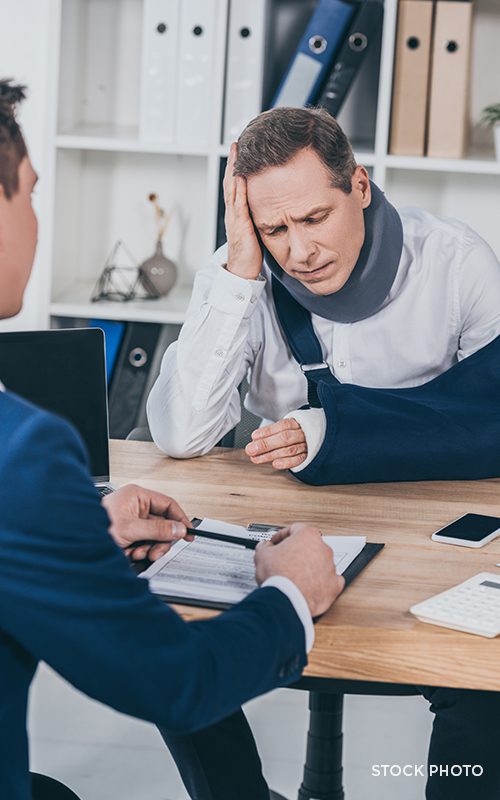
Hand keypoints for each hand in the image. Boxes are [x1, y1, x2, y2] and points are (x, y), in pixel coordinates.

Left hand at [102, 484, 191, 561]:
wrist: (74, 543)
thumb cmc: (94, 527)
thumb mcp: (130, 529)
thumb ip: (157, 530)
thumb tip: (178, 529)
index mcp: (137, 496)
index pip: (168, 505)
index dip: (180, 519)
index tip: (188, 533)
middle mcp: (136, 506)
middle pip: (162, 524)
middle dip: (160, 540)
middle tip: (155, 551)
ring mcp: (132, 520)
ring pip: (154, 536)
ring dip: (149, 547)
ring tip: (137, 552)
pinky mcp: (128, 533)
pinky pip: (144, 542)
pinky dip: (140, 550)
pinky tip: (130, 553)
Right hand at [224, 142, 262, 279]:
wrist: (242, 272)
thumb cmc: (251, 255)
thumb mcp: (258, 231)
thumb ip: (262, 218)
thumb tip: (273, 208)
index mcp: (238, 214)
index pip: (236, 186)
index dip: (238, 169)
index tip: (241, 152)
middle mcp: (233, 213)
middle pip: (231, 182)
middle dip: (233, 162)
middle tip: (236, 143)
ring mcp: (234, 218)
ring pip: (232, 188)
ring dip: (234, 169)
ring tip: (236, 151)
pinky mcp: (239, 224)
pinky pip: (238, 202)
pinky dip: (239, 187)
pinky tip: (242, 175)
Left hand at [245, 417, 306, 469]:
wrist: (308, 439)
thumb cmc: (291, 433)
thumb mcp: (281, 429)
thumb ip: (269, 434)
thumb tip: (254, 441)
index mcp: (296, 423)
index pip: (282, 425)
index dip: (267, 431)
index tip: (254, 437)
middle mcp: (302, 433)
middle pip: (285, 438)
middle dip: (266, 444)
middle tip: (251, 450)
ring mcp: (306, 445)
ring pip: (289, 450)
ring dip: (270, 455)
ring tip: (256, 459)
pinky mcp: (307, 457)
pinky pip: (298, 460)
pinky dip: (286, 462)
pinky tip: (275, 464)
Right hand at [254, 523, 343, 617]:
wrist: (287, 599)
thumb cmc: (278, 575)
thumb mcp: (262, 555)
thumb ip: (265, 546)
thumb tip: (265, 547)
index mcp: (308, 536)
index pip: (296, 529)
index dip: (283, 535)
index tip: (277, 542)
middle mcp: (323, 549)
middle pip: (310, 545)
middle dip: (298, 552)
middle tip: (285, 559)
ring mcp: (330, 568)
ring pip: (321, 563)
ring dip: (310, 567)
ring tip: (295, 575)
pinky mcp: (334, 586)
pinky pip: (331, 581)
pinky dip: (322, 582)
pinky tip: (312, 585)